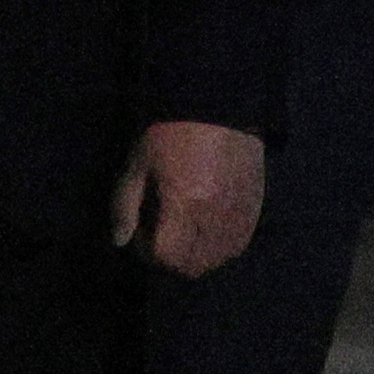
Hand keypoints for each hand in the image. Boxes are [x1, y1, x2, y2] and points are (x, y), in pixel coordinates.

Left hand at [114, 120, 266, 276]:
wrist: (218, 107)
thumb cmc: (170, 133)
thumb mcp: (137, 165)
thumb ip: (124, 206)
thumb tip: (119, 240)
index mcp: (183, 205)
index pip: (165, 256)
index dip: (145, 251)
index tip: (140, 232)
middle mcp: (214, 217)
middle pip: (192, 266)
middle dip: (170, 260)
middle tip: (160, 237)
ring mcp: (238, 215)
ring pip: (217, 259)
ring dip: (196, 256)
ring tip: (184, 234)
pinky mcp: (254, 209)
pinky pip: (237, 244)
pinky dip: (219, 246)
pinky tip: (206, 227)